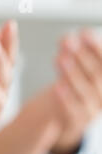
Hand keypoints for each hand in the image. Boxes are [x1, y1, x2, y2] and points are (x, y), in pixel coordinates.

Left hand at [52, 30, 101, 153]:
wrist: (71, 116)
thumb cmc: (78, 84)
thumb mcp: (82, 68)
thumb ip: (78, 54)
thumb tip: (68, 37)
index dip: (95, 47)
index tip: (83, 32)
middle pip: (96, 74)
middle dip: (82, 56)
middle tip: (68, 42)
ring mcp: (94, 109)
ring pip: (85, 91)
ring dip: (72, 73)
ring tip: (59, 58)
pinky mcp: (79, 121)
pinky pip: (74, 110)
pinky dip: (66, 97)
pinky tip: (57, 85)